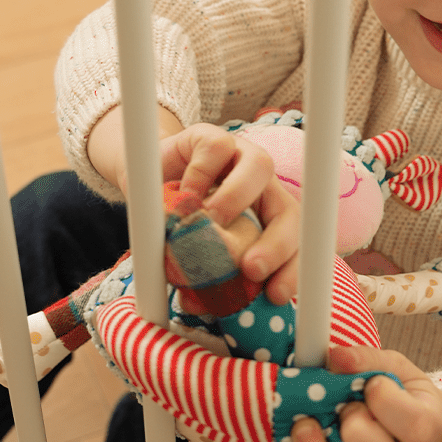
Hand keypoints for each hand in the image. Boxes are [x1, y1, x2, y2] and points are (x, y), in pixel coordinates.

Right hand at [159, 123, 299, 305]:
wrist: (145, 181)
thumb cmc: (176, 221)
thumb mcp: (190, 252)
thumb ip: (199, 275)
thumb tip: (195, 304)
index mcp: (268, 219)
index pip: (296, 245)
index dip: (292, 270)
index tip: (274, 296)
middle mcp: (263, 188)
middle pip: (290, 210)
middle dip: (278, 243)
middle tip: (250, 269)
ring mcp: (239, 157)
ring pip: (261, 166)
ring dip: (238, 198)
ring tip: (210, 222)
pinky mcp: (211, 137)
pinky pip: (218, 148)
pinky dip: (202, 173)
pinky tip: (185, 194)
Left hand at [271, 346, 441, 441]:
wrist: (408, 431)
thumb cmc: (403, 397)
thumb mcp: (395, 370)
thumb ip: (369, 361)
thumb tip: (337, 357)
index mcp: (427, 431)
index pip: (417, 427)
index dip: (389, 404)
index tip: (372, 383)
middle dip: (356, 435)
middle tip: (342, 409)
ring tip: (303, 427)